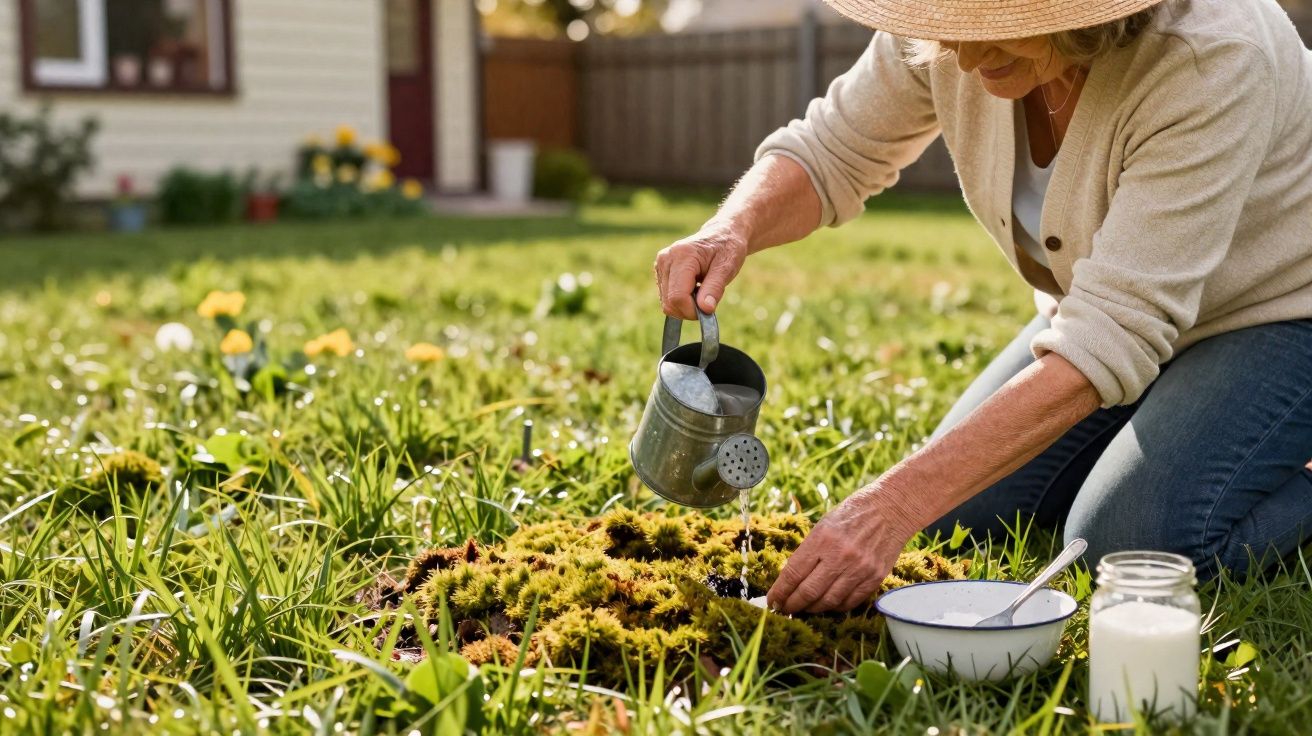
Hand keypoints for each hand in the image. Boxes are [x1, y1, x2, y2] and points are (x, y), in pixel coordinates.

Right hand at [653, 223, 747, 319]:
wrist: (721, 234)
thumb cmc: (727, 249)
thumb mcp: (727, 267)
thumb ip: (715, 288)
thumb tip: (705, 309)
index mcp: (682, 255)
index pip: (677, 297)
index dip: (693, 310)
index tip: (709, 309)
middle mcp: (666, 259)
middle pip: (669, 303)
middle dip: (690, 309)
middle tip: (708, 298)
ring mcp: (660, 264)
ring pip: (667, 303)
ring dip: (686, 304)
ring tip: (702, 288)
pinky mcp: (660, 271)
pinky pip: (666, 298)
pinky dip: (681, 299)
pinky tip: (693, 287)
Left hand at [766, 488, 917, 613]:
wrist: (891, 509)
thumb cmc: (852, 513)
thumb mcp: (824, 526)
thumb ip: (809, 552)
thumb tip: (791, 580)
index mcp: (822, 539)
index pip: (794, 574)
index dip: (780, 592)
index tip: (773, 601)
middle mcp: (840, 556)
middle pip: (809, 592)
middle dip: (792, 605)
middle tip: (785, 609)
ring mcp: (860, 569)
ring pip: (829, 601)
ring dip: (813, 609)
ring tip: (804, 608)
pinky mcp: (875, 578)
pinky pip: (850, 602)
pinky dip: (835, 607)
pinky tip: (827, 604)